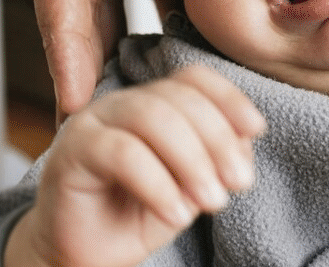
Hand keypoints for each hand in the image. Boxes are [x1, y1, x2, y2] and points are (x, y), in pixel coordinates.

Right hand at [6, 65, 266, 266]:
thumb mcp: (190, 186)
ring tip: (213, 201)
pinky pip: (122, 153)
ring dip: (192, 160)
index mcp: (154, 102)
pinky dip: (158, 184)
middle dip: (218, 139)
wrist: (87, 256)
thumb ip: (215, 158)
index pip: (194, 78)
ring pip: (152, 117)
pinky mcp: (72, 151)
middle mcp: (123, 102)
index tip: (257, 130)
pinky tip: (177, 215)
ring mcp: (94, 122)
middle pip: (178, 97)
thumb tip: (245, 140)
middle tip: (238, 183)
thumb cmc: (138, 215)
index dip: (229, 97)